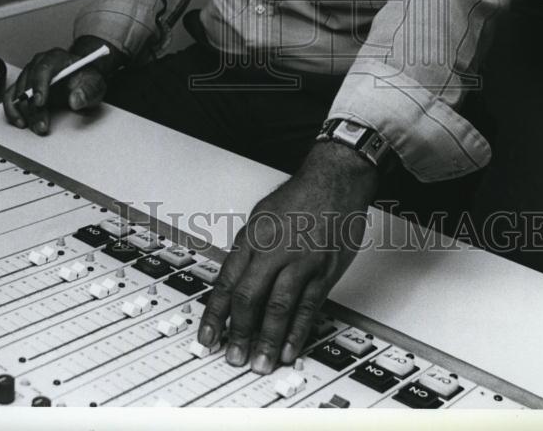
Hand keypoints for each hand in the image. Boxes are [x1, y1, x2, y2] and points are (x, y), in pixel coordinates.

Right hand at [2, 35, 123, 134]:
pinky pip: (10, 98)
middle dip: (34, 107)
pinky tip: (21, 121)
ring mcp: (28, 75)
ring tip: (36, 127)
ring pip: (18, 93)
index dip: (39, 86)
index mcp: (56, 58)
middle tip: (42, 125)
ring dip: (25, 112)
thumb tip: (76, 100)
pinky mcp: (22, 87)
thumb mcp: (94, 84)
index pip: (43, 68)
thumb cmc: (86, 79)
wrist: (82, 80)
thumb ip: (88, 91)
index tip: (41, 103)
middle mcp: (38, 64)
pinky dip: (13, 111)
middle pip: (29, 84)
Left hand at [198, 141, 378, 373]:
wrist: (335, 180)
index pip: (227, 282)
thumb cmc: (299, 196)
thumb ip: (249, 251)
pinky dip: (298, 331)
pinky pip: (309, 306)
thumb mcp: (262, 217)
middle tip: (233, 356)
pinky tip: (290, 348)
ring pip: (279, 307)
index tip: (207, 336)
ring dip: (268, 339)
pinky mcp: (324, 270)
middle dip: (239, 332)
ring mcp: (301, 261)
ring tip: (260, 362)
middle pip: (250, 297)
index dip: (215, 313)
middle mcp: (274, 249)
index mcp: (253, 237)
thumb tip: (235, 282)